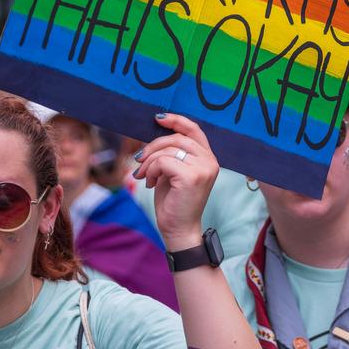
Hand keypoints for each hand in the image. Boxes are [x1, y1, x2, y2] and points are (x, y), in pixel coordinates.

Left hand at [133, 113, 218, 250]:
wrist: (178, 230)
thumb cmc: (174, 201)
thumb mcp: (173, 171)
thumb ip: (171, 153)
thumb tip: (155, 133)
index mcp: (208, 158)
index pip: (194, 130)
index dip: (176, 120)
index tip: (157, 118)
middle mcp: (210, 161)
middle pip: (177, 138)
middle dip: (153, 146)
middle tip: (139, 160)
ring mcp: (203, 168)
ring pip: (168, 149)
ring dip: (150, 161)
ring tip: (144, 176)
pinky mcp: (191, 177)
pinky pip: (163, 161)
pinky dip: (151, 170)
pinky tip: (149, 183)